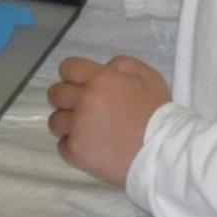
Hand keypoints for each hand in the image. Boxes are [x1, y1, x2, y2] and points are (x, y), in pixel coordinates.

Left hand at [48, 55, 170, 185]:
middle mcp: (83, 101)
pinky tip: (90, 145)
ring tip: (84, 128)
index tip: (79, 83)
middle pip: (55, 94)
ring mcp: (77, 128)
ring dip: (67, 122)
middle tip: (80, 106)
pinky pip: (62, 145)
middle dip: (65, 97)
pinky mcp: (76, 152)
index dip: (72, 74)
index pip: (68, 68)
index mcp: (100, 79)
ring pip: (54, 121)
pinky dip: (73, 145)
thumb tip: (104, 68)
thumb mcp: (148, 76)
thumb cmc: (158, 113)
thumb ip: (122, 64)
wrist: (162, 152)